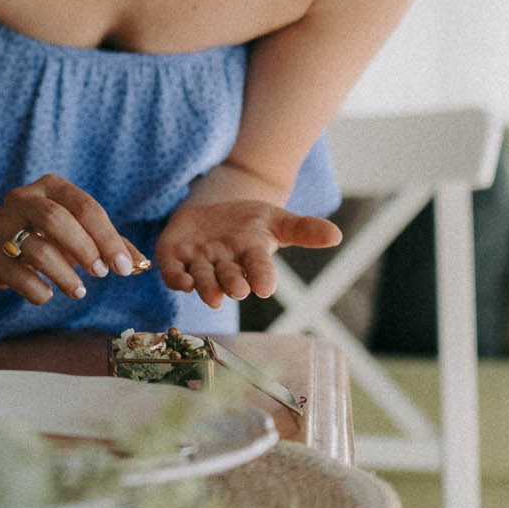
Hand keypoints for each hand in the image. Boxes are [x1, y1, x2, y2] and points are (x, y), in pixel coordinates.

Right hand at [0, 174, 149, 304]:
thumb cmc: (42, 233)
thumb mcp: (75, 229)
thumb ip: (108, 243)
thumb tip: (142, 265)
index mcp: (50, 187)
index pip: (84, 207)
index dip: (107, 238)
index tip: (124, 267)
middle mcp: (22, 200)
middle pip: (55, 219)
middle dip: (84, 249)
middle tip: (100, 273)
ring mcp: (2, 228)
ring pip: (38, 250)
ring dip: (65, 275)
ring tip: (79, 290)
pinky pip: (20, 277)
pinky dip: (40, 290)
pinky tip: (48, 293)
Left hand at [155, 201, 341, 308]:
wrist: (214, 211)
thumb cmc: (250, 222)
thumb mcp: (277, 219)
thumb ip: (303, 229)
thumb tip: (336, 235)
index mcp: (252, 256)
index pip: (260, 269)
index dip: (262, 277)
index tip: (266, 286)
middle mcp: (225, 264)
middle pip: (230, 277)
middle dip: (233, 284)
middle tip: (238, 290)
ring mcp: (199, 261)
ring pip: (202, 278)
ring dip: (206, 287)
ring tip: (213, 296)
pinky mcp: (173, 255)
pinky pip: (172, 270)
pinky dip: (176, 277)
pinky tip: (181, 282)